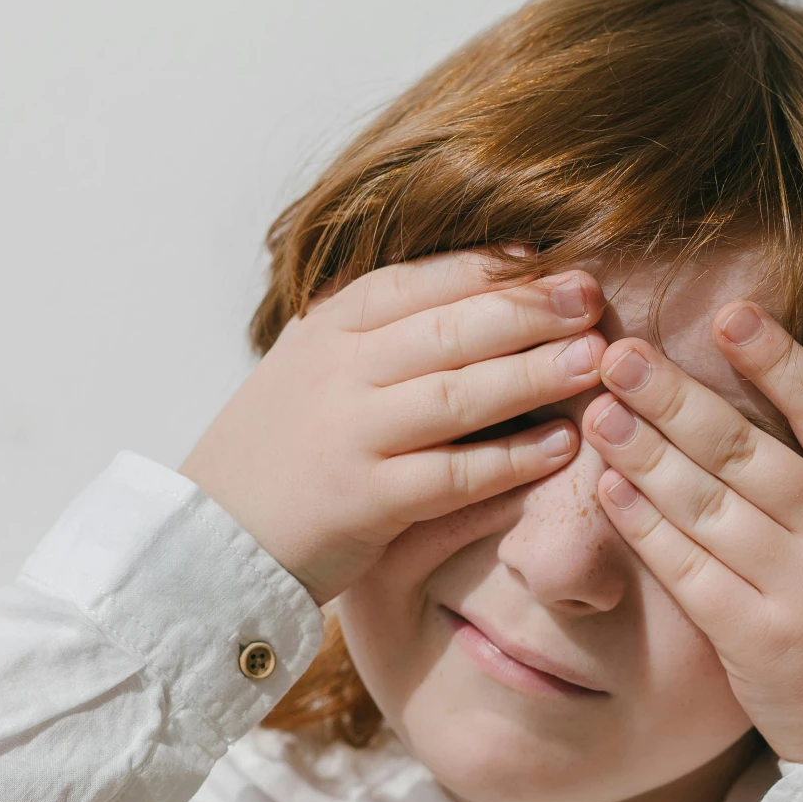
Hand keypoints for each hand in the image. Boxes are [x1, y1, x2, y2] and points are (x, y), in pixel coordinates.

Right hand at [182, 252, 606, 604]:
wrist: (208, 541)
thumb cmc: (277, 455)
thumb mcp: (310, 370)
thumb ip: (372, 334)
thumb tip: (468, 292)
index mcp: (326, 330)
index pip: (419, 281)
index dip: (491, 268)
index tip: (553, 259)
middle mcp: (337, 373)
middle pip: (450, 328)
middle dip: (529, 309)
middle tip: (591, 299)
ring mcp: (350, 436)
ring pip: (458, 394)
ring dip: (533, 374)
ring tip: (594, 360)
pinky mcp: (365, 502)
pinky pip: (453, 475)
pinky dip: (512, 460)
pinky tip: (561, 447)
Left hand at [582, 303, 802, 762]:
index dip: (781, 360)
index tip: (731, 314)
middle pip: (747, 452)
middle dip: (677, 397)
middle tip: (621, 352)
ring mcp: (797, 590)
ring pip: (708, 506)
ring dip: (645, 453)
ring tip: (600, 409)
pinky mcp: (752, 640)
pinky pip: (687, 571)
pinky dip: (645, 527)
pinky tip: (609, 488)